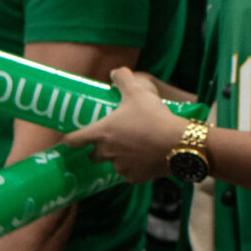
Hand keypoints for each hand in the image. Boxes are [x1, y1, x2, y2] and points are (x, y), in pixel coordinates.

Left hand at [62, 69, 186, 183]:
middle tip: (111, 139)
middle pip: (93, 156)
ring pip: (114, 164)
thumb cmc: (154, 117)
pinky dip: (136, 168)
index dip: (71, 139)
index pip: (73, 140)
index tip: (73, 137)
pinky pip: (131, 174)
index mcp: (101, 133)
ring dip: (119, 158)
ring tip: (134, 147)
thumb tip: (115, 72)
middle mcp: (107, 153)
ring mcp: (121, 168)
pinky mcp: (137, 178)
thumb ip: (123, 78)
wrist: (179, 143)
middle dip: (98, 149)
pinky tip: (146, 158)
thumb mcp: (137, 91)